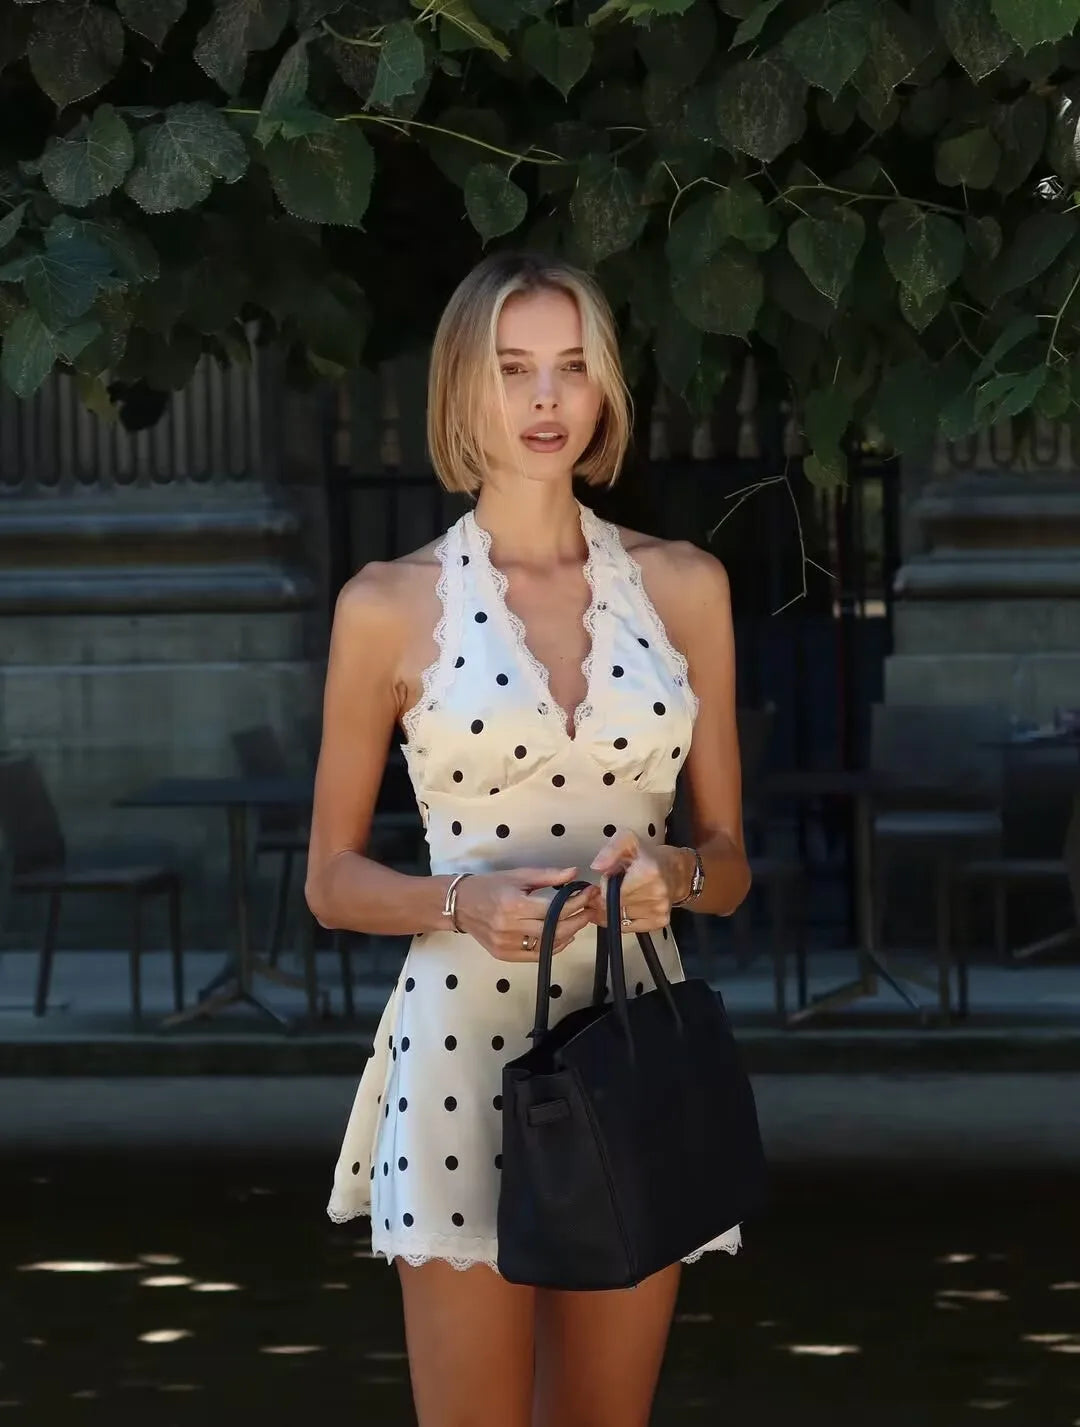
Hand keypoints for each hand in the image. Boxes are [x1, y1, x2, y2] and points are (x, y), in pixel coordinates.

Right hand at [452, 866, 595, 961]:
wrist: (459, 904)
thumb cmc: (489, 886)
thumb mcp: (518, 876)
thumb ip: (548, 876)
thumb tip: (574, 873)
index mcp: (514, 904)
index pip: (555, 908)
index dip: (576, 902)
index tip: (589, 894)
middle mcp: (510, 927)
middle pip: (554, 929)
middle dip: (577, 920)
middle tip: (590, 910)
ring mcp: (506, 943)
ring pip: (547, 945)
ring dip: (568, 934)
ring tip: (579, 922)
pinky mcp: (503, 955)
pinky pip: (535, 955)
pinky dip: (553, 948)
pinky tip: (563, 938)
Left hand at [590, 829, 672, 933]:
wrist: (678, 872)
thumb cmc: (651, 857)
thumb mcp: (629, 840)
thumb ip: (610, 850)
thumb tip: (597, 866)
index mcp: (648, 873)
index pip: (610, 892)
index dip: (602, 887)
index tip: (604, 881)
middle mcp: (655, 894)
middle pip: (613, 906)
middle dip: (604, 898)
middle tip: (607, 888)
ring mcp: (658, 910)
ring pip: (618, 918)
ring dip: (610, 909)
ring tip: (617, 895)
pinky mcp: (658, 921)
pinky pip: (628, 927)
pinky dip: (619, 920)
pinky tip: (619, 909)